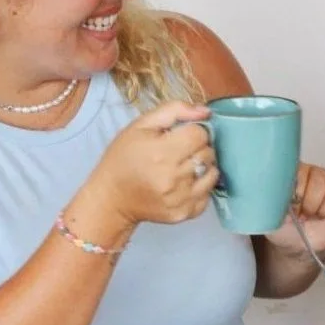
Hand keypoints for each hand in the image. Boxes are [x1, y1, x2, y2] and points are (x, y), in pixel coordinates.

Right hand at [95, 101, 218, 225]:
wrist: (112, 197)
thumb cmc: (124, 157)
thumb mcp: (140, 126)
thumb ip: (174, 111)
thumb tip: (206, 112)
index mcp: (161, 153)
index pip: (199, 135)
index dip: (193, 131)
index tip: (180, 135)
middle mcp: (174, 178)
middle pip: (208, 153)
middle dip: (198, 147)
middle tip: (180, 151)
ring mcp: (181, 199)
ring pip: (213, 173)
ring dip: (203, 166)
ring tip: (184, 166)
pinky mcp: (185, 213)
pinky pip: (208, 194)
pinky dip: (201, 186)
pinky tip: (184, 183)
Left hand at [264, 163, 324, 257]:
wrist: (298, 245)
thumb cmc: (282, 227)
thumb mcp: (267, 213)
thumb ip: (266, 198)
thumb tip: (264, 186)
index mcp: (285, 172)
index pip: (289, 167)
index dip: (289, 188)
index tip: (286, 205)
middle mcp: (305, 171)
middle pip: (307, 174)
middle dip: (301, 198)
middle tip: (296, 213)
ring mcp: (323, 179)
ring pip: (322, 182)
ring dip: (313, 205)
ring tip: (306, 215)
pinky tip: (319, 215)